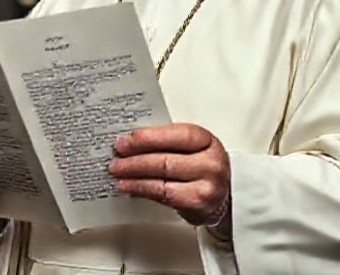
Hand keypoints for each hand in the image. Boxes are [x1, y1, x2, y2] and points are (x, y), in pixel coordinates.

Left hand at [109, 123, 229, 225]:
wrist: (222, 196)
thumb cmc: (202, 167)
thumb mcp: (192, 148)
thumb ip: (168, 141)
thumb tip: (132, 139)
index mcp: (207, 141)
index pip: (177, 135)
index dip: (149, 137)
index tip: (127, 139)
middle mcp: (210, 163)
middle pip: (166, 158)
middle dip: (135, 157)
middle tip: (116, 155)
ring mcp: (206, 185)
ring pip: (161, 178)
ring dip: (133, 174)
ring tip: (117, 171)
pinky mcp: (196, 204)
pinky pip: (162, 195)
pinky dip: (141, 189)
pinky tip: (128, 186)